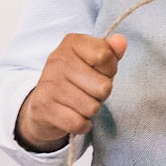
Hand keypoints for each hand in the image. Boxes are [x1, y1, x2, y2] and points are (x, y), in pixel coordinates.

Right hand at [15, 32, 127, 150]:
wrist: (44, 105)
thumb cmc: (77, 81)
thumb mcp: (95, 63)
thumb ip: (110, 52)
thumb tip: (121, 41)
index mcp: (72, 43)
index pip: (105, 56)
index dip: (109, 70)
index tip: (98, 73)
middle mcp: (57, 59)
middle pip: (103, 86)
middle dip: (102, 95)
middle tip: (89, 92)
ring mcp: (49, 83)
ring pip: (92, 107)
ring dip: (92, 111)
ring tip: (80, 103)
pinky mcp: (44, 106)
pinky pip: (79, 123)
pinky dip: (82, 125)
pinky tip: (74, 116)